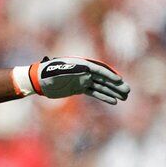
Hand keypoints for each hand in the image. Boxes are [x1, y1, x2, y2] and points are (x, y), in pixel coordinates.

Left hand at [14, 57, 129, 104]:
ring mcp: (83, 80)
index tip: (119, 81)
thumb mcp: (59, 70)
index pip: (99, 70)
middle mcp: (85, 71)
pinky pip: (94, 92)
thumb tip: (87, 70)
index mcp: (82, 64)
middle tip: (127, 91)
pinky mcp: (80, 88)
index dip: (109, 75)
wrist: (38, 80)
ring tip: (124, 97)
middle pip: (104, 78)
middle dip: (116, 85)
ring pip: (102, 86)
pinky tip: (113, 101)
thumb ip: (73, 70)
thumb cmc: (48, 73)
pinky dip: (104, 96)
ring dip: (113, 91)